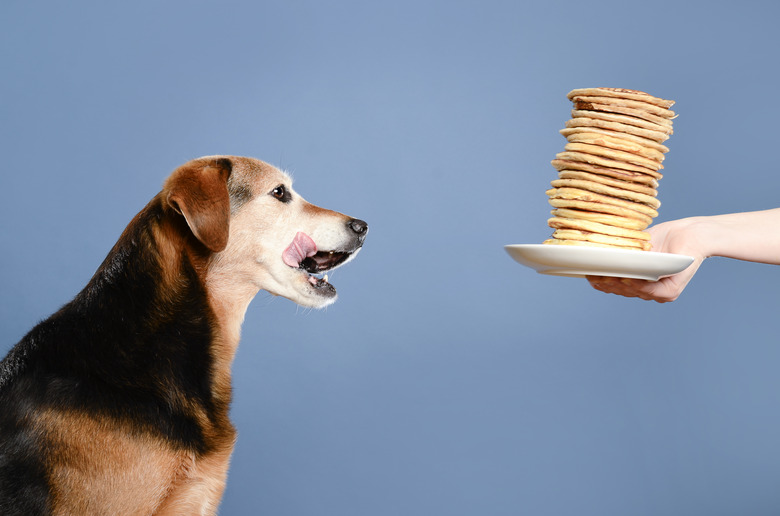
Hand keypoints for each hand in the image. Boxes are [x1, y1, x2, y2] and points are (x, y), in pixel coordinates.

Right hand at [587, 219, 704, 302]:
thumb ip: (618, 254)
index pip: (613, 286)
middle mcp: (646, 291)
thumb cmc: (662, 238)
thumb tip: (590, 253)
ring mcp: (658, 293)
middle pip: (620, 290)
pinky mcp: (670, 291)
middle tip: (593, 273)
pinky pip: (649, 291)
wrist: (689, 234)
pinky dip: (637, 285)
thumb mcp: (633, 246)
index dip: (599, 282)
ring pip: (632, 292)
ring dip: (618, 284)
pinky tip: (627, 278)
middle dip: (606, 282)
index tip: (587, 273)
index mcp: (636, 282)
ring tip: (606, 274)